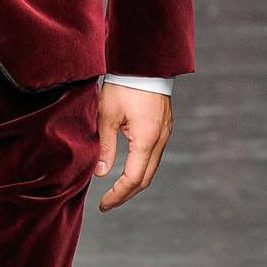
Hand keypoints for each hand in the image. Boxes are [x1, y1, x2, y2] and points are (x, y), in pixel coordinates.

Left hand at [94, 82, 172, 211]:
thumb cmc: (124, 85)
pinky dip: (141, 167)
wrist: (144, 62)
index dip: (118, 195)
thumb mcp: (107, 116)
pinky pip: (154, 154)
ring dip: (134, 181)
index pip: (134, 179)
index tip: (103, 204)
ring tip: (116, 190)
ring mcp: (164, 133)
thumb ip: (105, 147)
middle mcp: (160, 139)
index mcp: (146, 139)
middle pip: (146, 178)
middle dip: (126, 193)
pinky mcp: (163, 126)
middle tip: (108, 203)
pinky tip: (128, 168)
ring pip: (151, 167)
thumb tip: (101, 173)